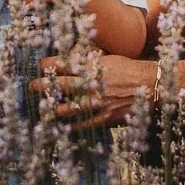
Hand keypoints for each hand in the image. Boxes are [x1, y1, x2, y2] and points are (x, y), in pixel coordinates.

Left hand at [32, 53, 157, 128]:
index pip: (65, 64)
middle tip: (32, 86)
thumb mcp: (110, 59)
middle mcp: (94, 83)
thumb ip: (91, 61)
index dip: (49, 64)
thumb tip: (73, 60)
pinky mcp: (106, 117)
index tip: (39, 65)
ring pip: (69, 107)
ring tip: (44, 109)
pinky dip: (72, 125)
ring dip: (54, 108)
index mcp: (94, 66)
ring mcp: (99, 102)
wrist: (153, 85)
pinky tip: (62, 126)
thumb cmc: (131, 70)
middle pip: (61, 84)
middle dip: (44, 85)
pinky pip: (84, 123)